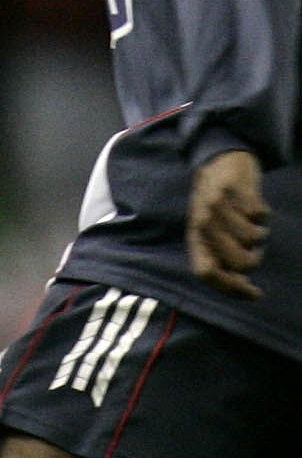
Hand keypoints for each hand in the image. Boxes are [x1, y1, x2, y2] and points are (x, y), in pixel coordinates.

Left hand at [191, 147, 268, 297]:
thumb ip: (219, 257)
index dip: (231, 288)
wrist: (219, 163)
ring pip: (253, 239)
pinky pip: (261, 215)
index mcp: (194, 238)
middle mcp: (202, 223)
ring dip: (259, 234)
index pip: (206, 273)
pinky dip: (263, 214)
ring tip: (252, 224)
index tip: (255, 294)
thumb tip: (241, 284)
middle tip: (253, 250)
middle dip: (253, 260)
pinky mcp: (236, 189)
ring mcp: (218, 206)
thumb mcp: (209, 233)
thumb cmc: (218, 207)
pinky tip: (255, 207)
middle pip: (237, 262)